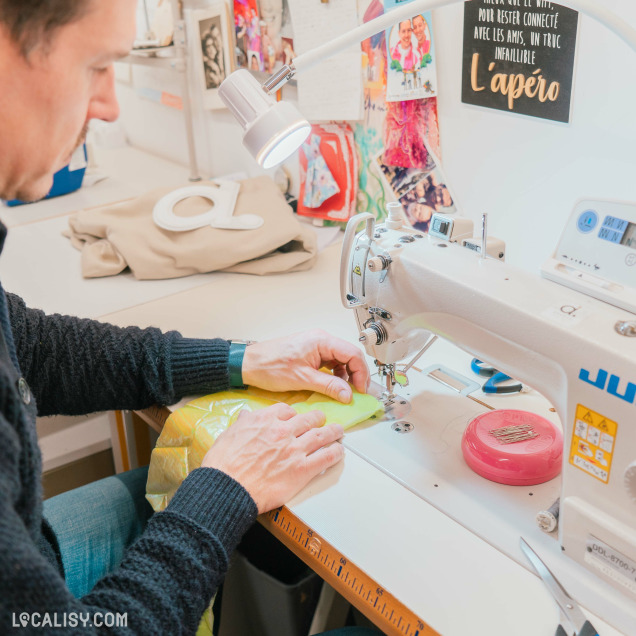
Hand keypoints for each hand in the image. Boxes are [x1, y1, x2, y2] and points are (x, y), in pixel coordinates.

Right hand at [201, 403, 343, 512]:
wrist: (227, 487)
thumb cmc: (224, 464)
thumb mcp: (228, 434)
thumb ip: (242, 423)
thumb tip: (246, 416)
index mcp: (264, 420)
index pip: (286, 410)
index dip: (294, 414)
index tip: (297, 417)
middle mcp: (283, 431)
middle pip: (309, 419)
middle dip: (318, 419)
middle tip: (323, 420)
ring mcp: (295, 450)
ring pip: (322, 435)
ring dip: (333, 432)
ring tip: (339, 432)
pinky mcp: (302, 470)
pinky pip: (326, 457)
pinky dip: (335, 453)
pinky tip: (338, 452)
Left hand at [242, 329, 369, 402]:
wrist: (249, 364)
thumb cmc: (270, 366)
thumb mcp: (302, 379)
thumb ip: (328, 386)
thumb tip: (347, 394)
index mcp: (321, 341)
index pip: (353, 354)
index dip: (361, 373)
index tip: (361, 390)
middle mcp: (321, 340)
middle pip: (349, 356)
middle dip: (356, 375)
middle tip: (357, 393)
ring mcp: (316, 346)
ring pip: (341, 360)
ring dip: (346, 376)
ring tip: (345, 392)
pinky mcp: (311, 354)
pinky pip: (331, 363)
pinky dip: (335, 375)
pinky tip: (333, 387)